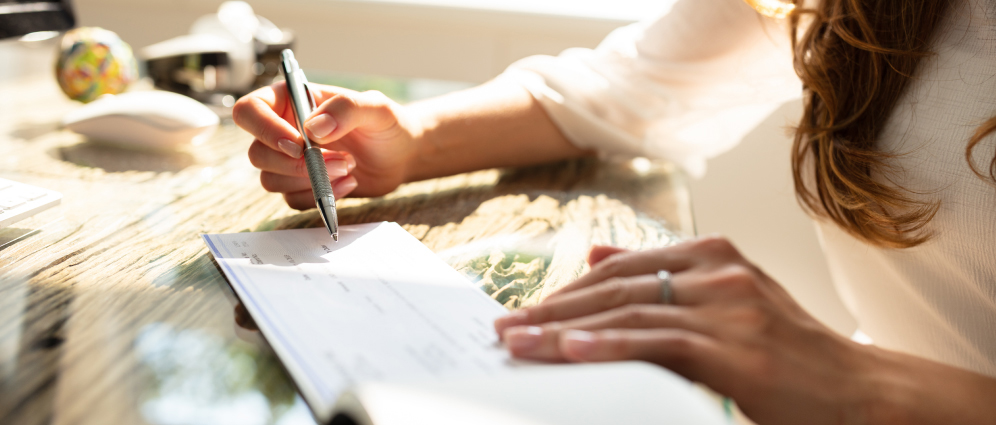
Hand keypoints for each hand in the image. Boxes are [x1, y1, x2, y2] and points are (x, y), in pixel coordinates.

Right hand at [233, 82, 421, 208]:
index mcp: (290, 100)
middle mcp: (283, 130)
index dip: (265, 130)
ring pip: (270, 180)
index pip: (249, 110)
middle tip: (340, 160)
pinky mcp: (302, 186)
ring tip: (349, 167)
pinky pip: (292, 199)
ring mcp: (289, 161)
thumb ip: (346, 109)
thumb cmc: (387, 124)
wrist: (401, 155)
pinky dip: (319, 197)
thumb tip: (313, 128)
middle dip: (296, 165)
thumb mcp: (376, 107)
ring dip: (310, 181)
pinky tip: (348, 183)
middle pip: (257, 153)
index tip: (299, 144)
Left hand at [493, 238, 879, 424]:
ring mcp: (729, 307)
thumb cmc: (789, 354)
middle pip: (615, 286)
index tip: (526, 310)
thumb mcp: (726, 301)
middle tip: (506, 328)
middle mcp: (718, 272)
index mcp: (713, 255)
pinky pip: (660, 342)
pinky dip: (611, 345)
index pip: (620, 266)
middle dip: (554, 309)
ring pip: (629, 311)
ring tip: (519, 343)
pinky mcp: (737, 348)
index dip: (566, 289)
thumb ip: (662, 276)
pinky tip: (572, 350)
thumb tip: (593, 254)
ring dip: (565, 329)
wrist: (860, 392)